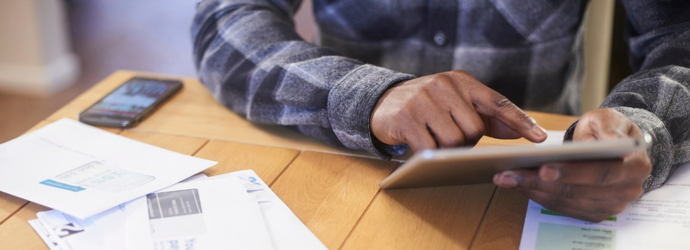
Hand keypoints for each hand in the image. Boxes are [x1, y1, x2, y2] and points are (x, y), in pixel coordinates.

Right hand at [370, 70, 546, 151]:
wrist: (382, 103)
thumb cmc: (427, 106)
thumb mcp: (456, 103)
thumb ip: (487, 116)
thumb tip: (520, 132)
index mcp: (460, 80)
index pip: (496, 101)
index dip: (519, 120)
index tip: (540, 138)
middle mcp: (442, 85)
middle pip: (475, 129)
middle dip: (468, 141)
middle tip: (453, 138)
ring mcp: (422, 101)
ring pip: (454, 140)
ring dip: (448, 149)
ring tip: (435, 140)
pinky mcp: (405, 119)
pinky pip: (430, 148)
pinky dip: (430, 154)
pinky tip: (421, 145)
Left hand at [493, 108, 651, 221]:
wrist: (617, 147)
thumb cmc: (609, 130)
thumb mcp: (608, 118)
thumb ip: (605, 127)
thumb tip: (601, 142)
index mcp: (635, 166)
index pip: (601, 173)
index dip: (572, 172)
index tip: (543, 168)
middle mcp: (627, 190)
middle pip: (579, 191)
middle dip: (541, 183)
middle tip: (510, 174)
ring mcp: (611, 205)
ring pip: (567, 202)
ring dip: (534, 191)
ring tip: (506, 178)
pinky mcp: (595, 211)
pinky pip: (563, 208)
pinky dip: (539, 197)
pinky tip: (519, 184)